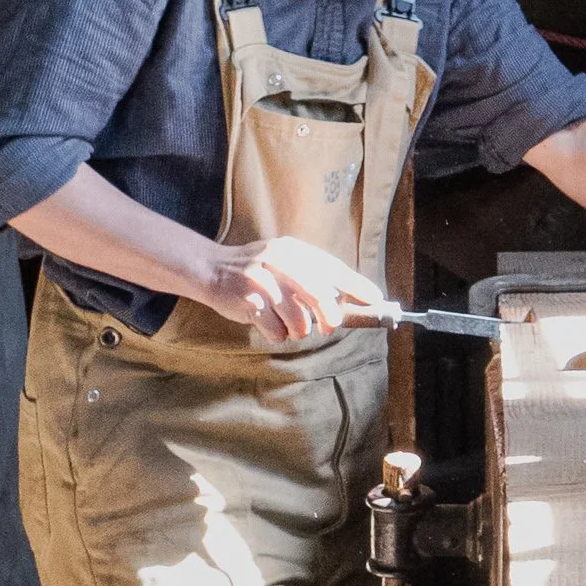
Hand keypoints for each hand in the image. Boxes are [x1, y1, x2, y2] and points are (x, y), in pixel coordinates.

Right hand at [198, 234, 386, 342]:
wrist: (211, 269)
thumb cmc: (257, 273)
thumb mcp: (285, 264)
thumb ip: (312, 277)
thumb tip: (348, 300)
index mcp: (293, 250)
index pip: (332, 268)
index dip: (355, 285)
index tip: (375, 299)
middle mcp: (279, 261)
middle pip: (319, 295)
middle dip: (329, 317)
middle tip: (328, 328)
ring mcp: (262, 281)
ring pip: (298, 318)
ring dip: (298, 329)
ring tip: (288, 325)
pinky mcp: (248, 300)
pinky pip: (276, 329)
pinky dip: (277, 334)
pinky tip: (268, 325)